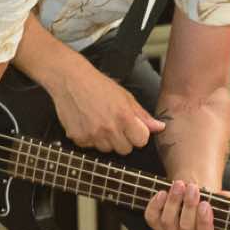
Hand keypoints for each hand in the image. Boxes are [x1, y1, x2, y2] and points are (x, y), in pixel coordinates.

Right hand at [49, 63, 165, 153]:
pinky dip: (90, 138)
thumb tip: (159, 127)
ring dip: (106, 140)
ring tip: (99, 122)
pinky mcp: (78, 138)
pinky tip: (87, 123)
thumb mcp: (125, 96)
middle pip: (125, 149)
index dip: (138, 135)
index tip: (132, 128)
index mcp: (124, 117)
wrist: (70, 80)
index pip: (141, 141)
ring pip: (107, 149)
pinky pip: (90, 146)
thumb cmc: (98, 85)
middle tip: (114, 124)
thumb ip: (142, 115)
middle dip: (123, 140)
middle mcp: (109, 129)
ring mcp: (92, 135)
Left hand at [143, 179, 227, 229]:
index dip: (205, 221)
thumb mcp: (217, 200)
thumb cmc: (204, 200)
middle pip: (186, 227)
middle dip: (189, 205)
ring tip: (179, 185)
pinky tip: (162, 193)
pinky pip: (152, 219)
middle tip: (192, 187)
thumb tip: (227, 196)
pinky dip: (155, 205)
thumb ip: (222, 200)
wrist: (189, 196)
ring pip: (168, 222)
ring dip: (173, 201)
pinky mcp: (157, 227)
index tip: (205, 203)